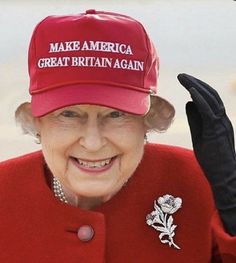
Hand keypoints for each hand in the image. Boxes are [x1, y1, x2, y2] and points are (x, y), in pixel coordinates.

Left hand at [177, 73, 235, 234]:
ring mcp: (222, 124)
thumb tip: (188, 103)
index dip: (196, 88)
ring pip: (210, 100)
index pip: (208, 99)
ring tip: (183, 78)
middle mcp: (222, 119)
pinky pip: (209, 112)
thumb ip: (195, 120)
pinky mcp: (217, 131)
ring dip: (196, 87)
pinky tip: (191, 91)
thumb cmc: (212, 159)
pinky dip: (201, 100)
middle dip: (194, 83)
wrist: (224, 176)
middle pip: (209, 95)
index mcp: (218, 120)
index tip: (184, 81)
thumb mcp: (199, 136)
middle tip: (181, 75)